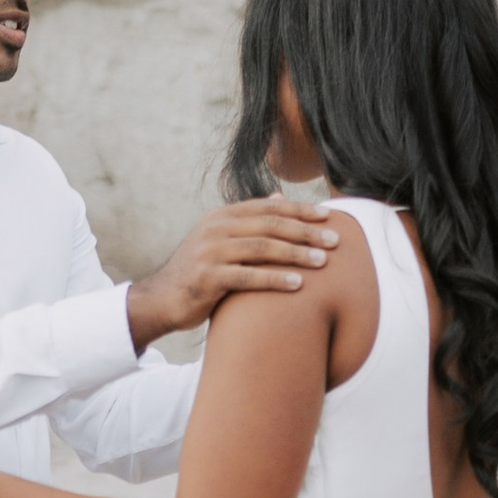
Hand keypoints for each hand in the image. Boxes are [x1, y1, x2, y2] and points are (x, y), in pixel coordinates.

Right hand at [126, 201, 343, 345]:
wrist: (161, 299)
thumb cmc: (200, 271)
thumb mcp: (222, 240)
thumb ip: (249, 221)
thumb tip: (279, 198)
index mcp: (222, 216)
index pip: (269, 207)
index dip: (301, 210)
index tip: (329, 217)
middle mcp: (216, 228)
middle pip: (270, 225)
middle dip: (306, 231)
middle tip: (336, 239)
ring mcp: (209, 252)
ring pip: (262, 248)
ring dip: (296, 254)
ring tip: (324, 262)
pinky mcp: (206, 278)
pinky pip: (247, 277)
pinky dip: (275, 279)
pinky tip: (298, 284)